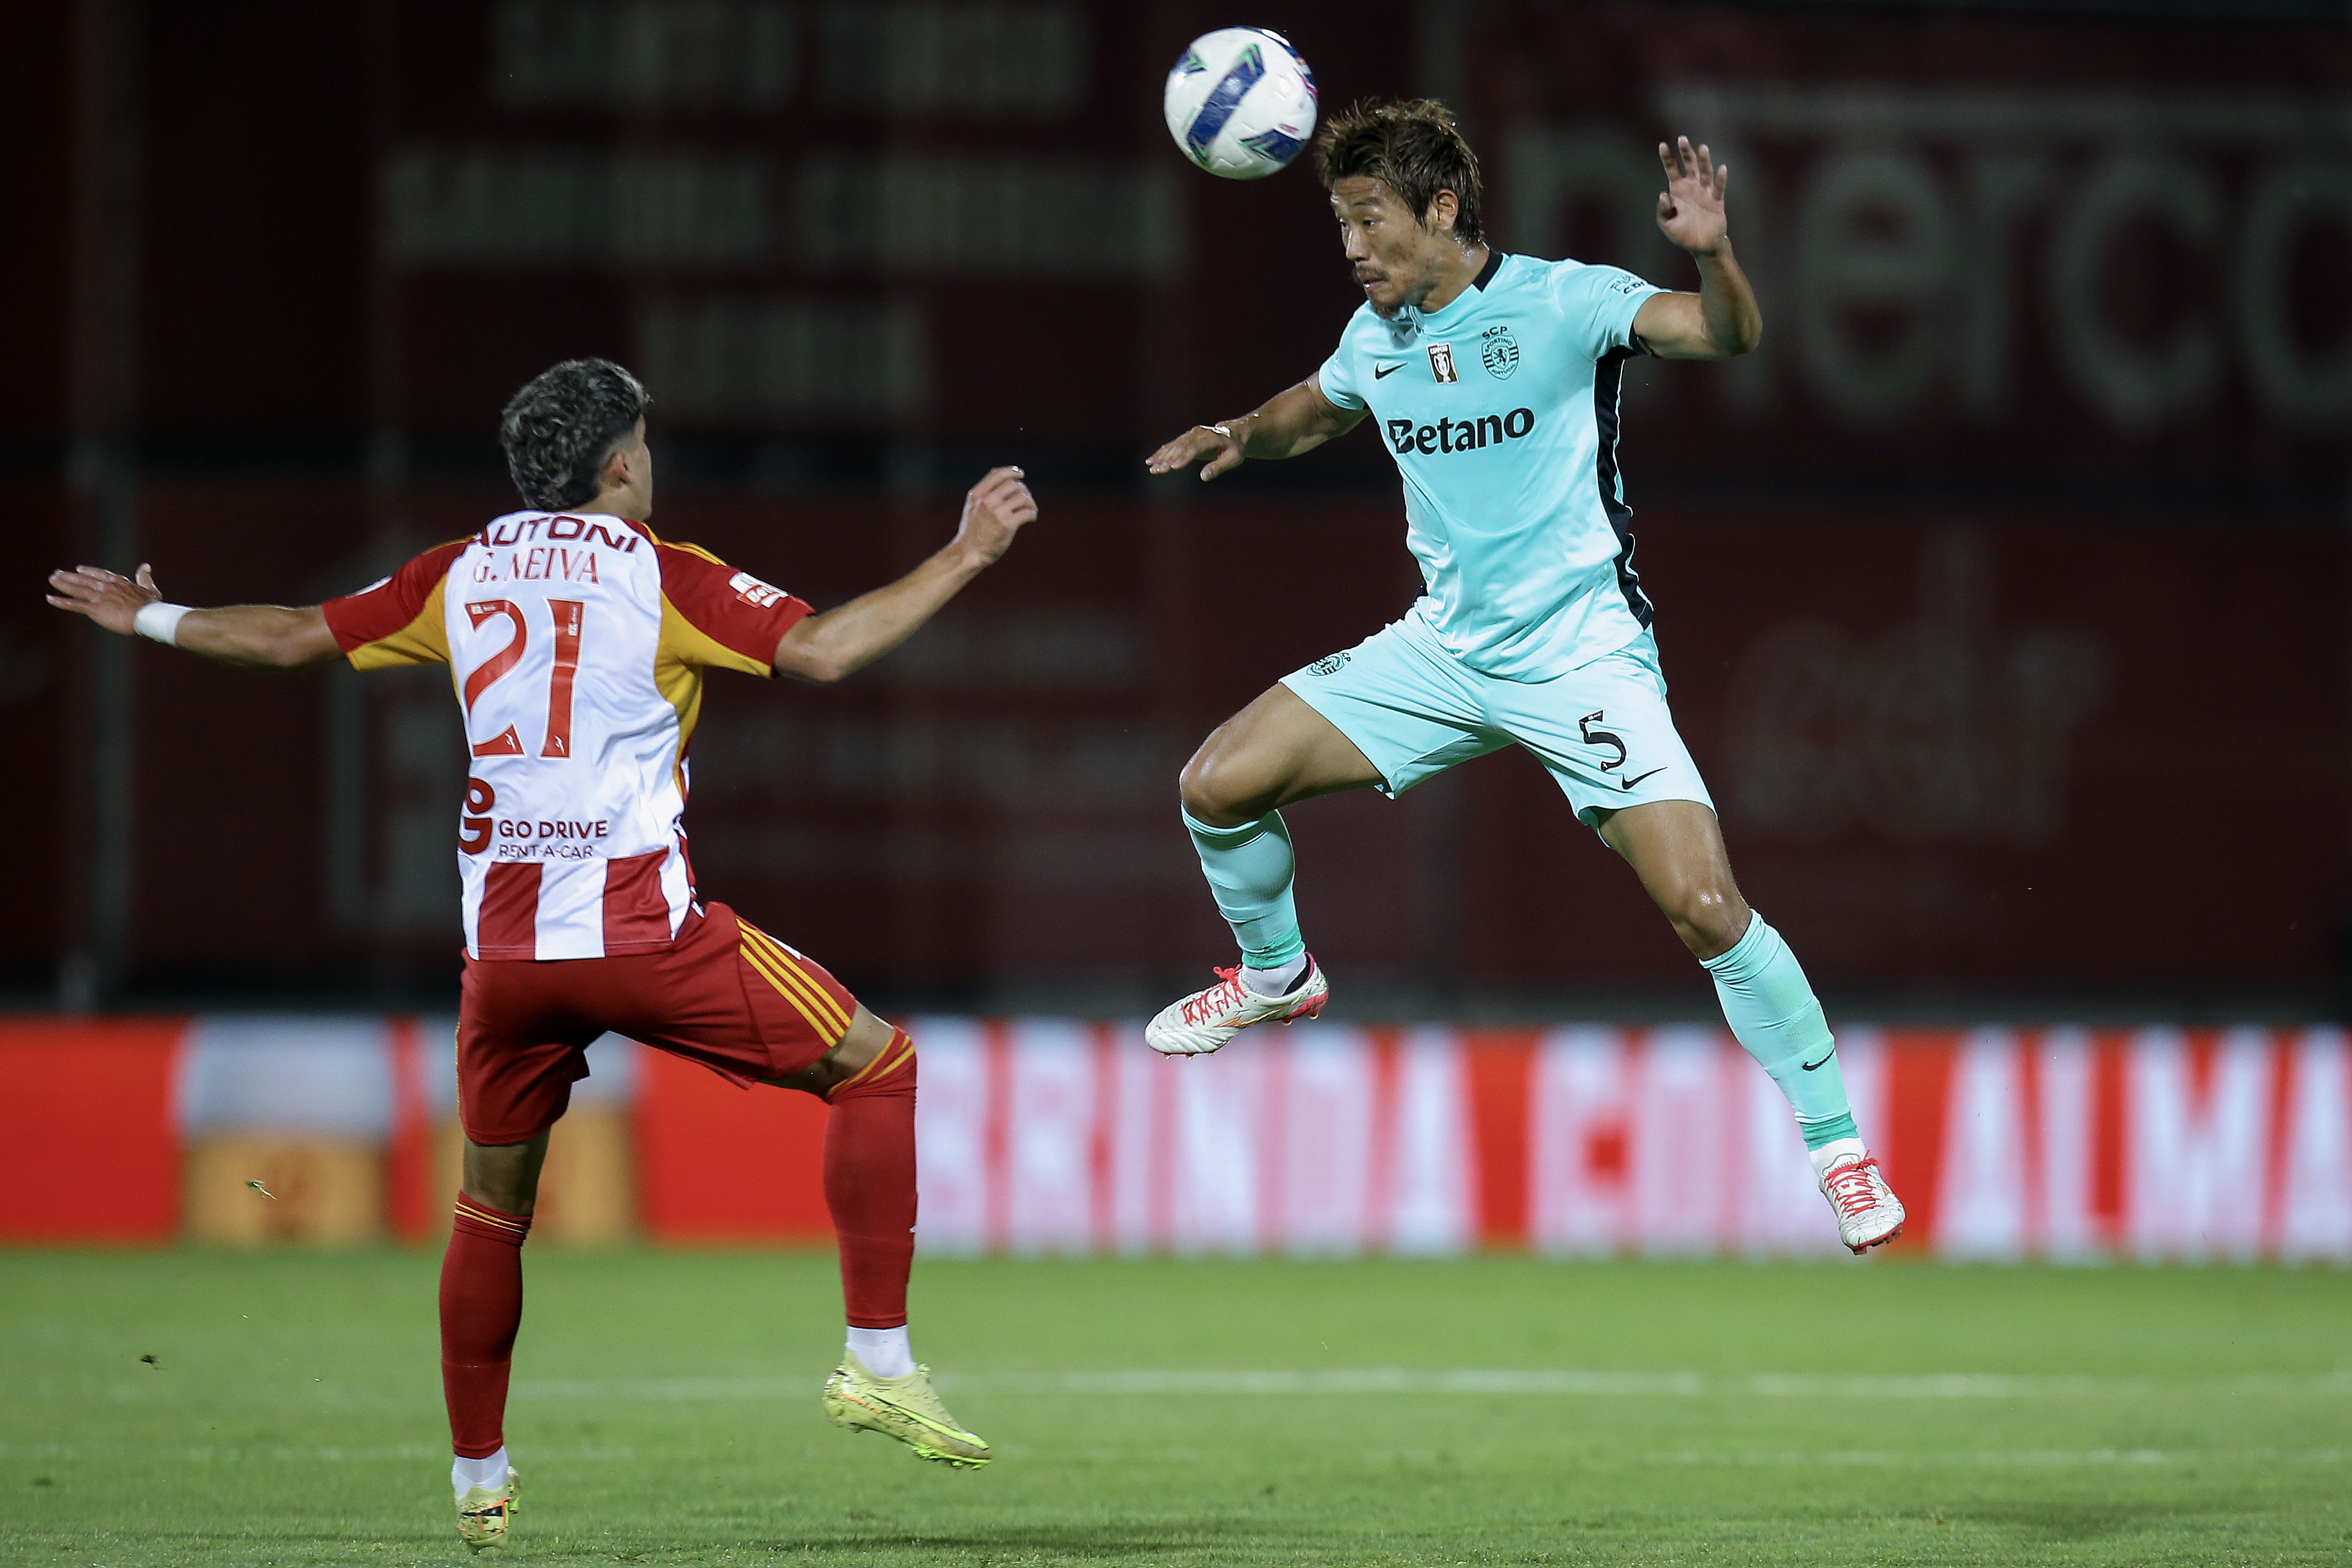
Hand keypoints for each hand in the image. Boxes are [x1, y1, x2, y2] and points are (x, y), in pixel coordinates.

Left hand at [47, 562, 160, 635]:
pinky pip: (74, 604)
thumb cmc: (151, 605)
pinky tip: (50, 598)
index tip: (79, 569)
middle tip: (57, 573)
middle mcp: (106, 587)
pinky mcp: (94, 609)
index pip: (100, 574)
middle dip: (70, 576)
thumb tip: (146, 566)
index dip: (89, 571)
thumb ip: (145, 577)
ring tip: (52, 580)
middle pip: (84, 580)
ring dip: (63, 584)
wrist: (148, 617)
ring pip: (77, 589)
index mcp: (118, 582)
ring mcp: (99, 597)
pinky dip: (61, 602)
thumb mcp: (150, 588)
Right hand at [949, 467, 1036, 567]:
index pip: (997, 474)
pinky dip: (1033, 513)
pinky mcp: (1007, 525)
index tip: (1021, 474)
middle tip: (1026, 500)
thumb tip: (999, 473)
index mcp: (977, 495)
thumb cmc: (972, 531)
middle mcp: (986, 501)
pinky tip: (1031, 518)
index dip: (1012, 471)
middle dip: (1023, 490)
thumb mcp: (971, 507)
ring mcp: (996, 513)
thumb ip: (983, 492)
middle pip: (1013, 485)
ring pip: (1023, 498)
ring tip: (1031, 509)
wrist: (969, 553)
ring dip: (1030, 503)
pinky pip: (1027, 512)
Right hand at [1146, 422, 1246, 481]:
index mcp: (1212, 438)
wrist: (1233, 433)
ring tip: (1151, 468)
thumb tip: (1203, 477)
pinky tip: (1151, 461)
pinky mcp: (1186, 438)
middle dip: (1168, 459)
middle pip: (1181, 447)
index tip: (1173, 467)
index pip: (1195, 448)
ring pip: (1174, 446)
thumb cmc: (1235, 449)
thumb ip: (1219, 467)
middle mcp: (1199, 434)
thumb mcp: (1233, 459)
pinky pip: (1172, 445)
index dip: (1183, 457)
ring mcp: (1191, 434)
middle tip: (1157, 471)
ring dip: (1162, 457)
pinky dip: (1161, 453)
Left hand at [1655, 136, 1728, 255]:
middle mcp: (1692, 188)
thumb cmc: (1682, 235)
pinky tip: (1721, 169)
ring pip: (1705, 173)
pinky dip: (1720, 179)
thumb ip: (1663, 210)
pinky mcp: (1717, 201)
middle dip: (1686, 152)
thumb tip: (1663, 195)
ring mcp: (1705, 193)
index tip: (1662, 145)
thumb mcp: (1667, 224)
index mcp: (1678, 191)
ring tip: (1702, 148)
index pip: (1672, 170)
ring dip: (1704, 161)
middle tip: (1682, 139)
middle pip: (1689, 166)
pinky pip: (1718, 188)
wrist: (1701, 246)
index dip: (1668, 158)